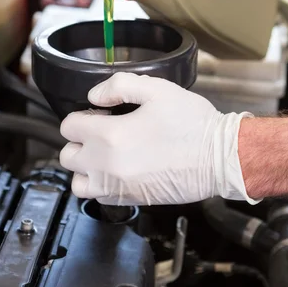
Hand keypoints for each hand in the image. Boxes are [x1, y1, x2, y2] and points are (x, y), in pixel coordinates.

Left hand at [59, 73, 254, 206]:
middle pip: (68, 156)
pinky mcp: (131, 200)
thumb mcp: (158, 89)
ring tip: (104, 156)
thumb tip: (95, 96)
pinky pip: (99, 198)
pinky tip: (119, 171)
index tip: (99, 114)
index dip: (83, 116)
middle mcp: (106, 165)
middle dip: (80, 141)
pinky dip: (101, 185)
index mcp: (109, 135)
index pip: (69, 127)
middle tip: (102, 133)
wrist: (220, 159)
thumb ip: (118, 86)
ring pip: (78, 182)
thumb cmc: (193, 124)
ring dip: (85, 168)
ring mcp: (117, 187)